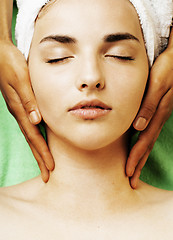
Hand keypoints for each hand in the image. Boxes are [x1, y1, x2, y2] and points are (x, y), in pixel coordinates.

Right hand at [0, 40, 54, 181]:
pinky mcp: (22, 104)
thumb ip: (28, 100)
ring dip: (38, 150)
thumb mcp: (20, 80)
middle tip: (47, 175)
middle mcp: (20, 112)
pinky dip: (37, 136)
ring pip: (31, 134)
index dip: (42, 152)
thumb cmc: (10, 64)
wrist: (0, 53)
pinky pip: (31, 125)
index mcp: (20, 109)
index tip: (50, 167)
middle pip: (32, 140)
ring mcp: (20, 109)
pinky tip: (41, 140)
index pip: (34, 136)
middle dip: (40, 158)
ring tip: (45, 162)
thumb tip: (36, 121)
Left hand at [126, 47, 172, 188]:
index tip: (129, 173)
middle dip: (139, 163)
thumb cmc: (166, 68)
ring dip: (141, 156)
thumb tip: (138, 127)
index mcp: (156, 114)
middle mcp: (157, 117)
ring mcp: (159, 114)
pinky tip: (139, 146)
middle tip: (131, 180)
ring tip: (135, 169)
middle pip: (146, 145)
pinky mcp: (158, 110)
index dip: (136, 158)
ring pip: (148, 139)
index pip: (144, 141)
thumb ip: (149, 104)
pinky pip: (150, 130)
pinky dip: (143, 142)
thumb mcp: (158, 84)